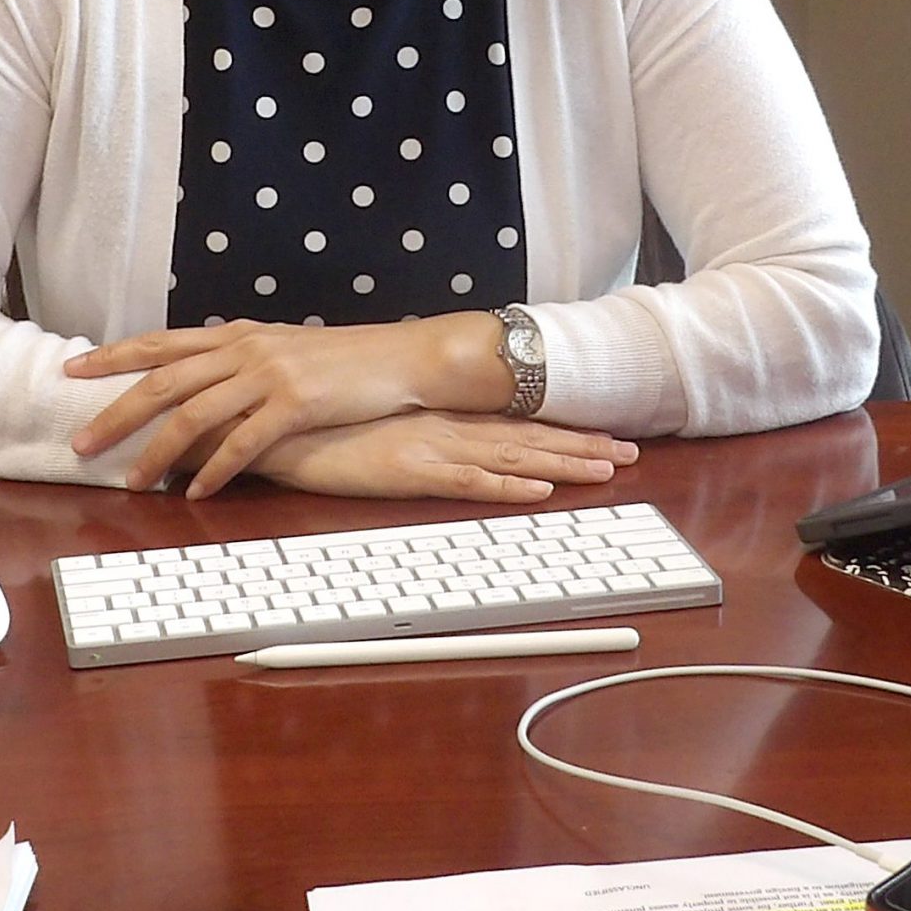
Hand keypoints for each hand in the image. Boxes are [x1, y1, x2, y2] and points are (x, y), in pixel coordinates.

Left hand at [69, 316, 498, 495]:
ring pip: (194, 415)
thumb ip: (237, 363)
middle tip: (81, 441)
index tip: (72, 370)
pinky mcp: (296, 404)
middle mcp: (245, 348)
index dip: (113, 356)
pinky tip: (195, 492)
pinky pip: (243, 443)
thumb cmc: (341, 361)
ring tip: (130, 480)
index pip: (161, 342)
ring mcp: (269, 375)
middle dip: (116, 412)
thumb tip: (196, 385)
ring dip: (157, 451)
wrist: (400, 357)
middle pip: (163, 381)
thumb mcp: (281, 349)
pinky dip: (214, 470)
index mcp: (236, 333)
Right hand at [250, 413, 637, 502]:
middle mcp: (445, 429)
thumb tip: (437, 440)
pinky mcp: (407, 471)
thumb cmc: (324, 426)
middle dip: (581, 446)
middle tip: (630, 451)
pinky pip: (465, 483)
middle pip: (526, 438)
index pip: (515, 425)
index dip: (562, 432)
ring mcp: (429, 448)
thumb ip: (411, 433)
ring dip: (561, 464)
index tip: (602, 436)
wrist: (280, 423)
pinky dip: (504, 487)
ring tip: (606, 468)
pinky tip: (537, 491)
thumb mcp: (378, 427)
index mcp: (440, 419)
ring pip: (510, 458)